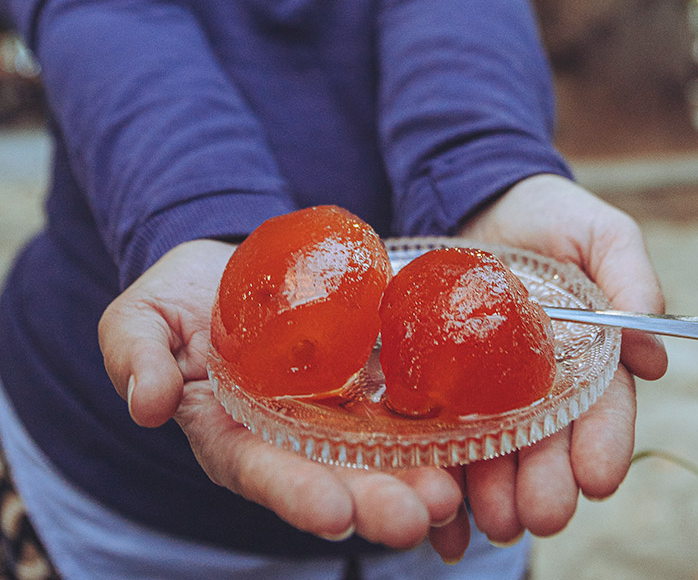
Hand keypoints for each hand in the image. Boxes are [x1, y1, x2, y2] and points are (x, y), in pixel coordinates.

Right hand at [98, 240, 461, 550]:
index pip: (262, 473)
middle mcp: (292, 437)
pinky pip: (413, 406)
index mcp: (231, 434)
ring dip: (418, 479)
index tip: (332, 513)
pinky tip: (478, 442)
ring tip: (454, 497)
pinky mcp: (376, 379)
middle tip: (418, 516)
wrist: (235, 263)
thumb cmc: (180, 297)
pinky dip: (443, 428)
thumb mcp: (142, 315)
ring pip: (382, 455)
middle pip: (335, 479)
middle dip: (375, 502)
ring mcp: (339, 412)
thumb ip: (137, 354)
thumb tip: (148, 403)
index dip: (296, 494)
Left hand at [453, 174, 667, 553]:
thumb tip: (654, 357)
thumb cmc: (552, 215)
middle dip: (549, 485)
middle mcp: (544, 390)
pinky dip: (446, 482)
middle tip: (543, 514)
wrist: (480, 200)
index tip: (598, 477)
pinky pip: (444, 441)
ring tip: (496, 518)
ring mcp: (491, 394)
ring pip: (498, 456)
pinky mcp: (442, 390)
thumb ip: (631, 278)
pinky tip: (444, 512)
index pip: (604, 413)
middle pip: (550, 447)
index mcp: (590, 361)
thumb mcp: (601, 233)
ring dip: (500, 494)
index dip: (604, 447)